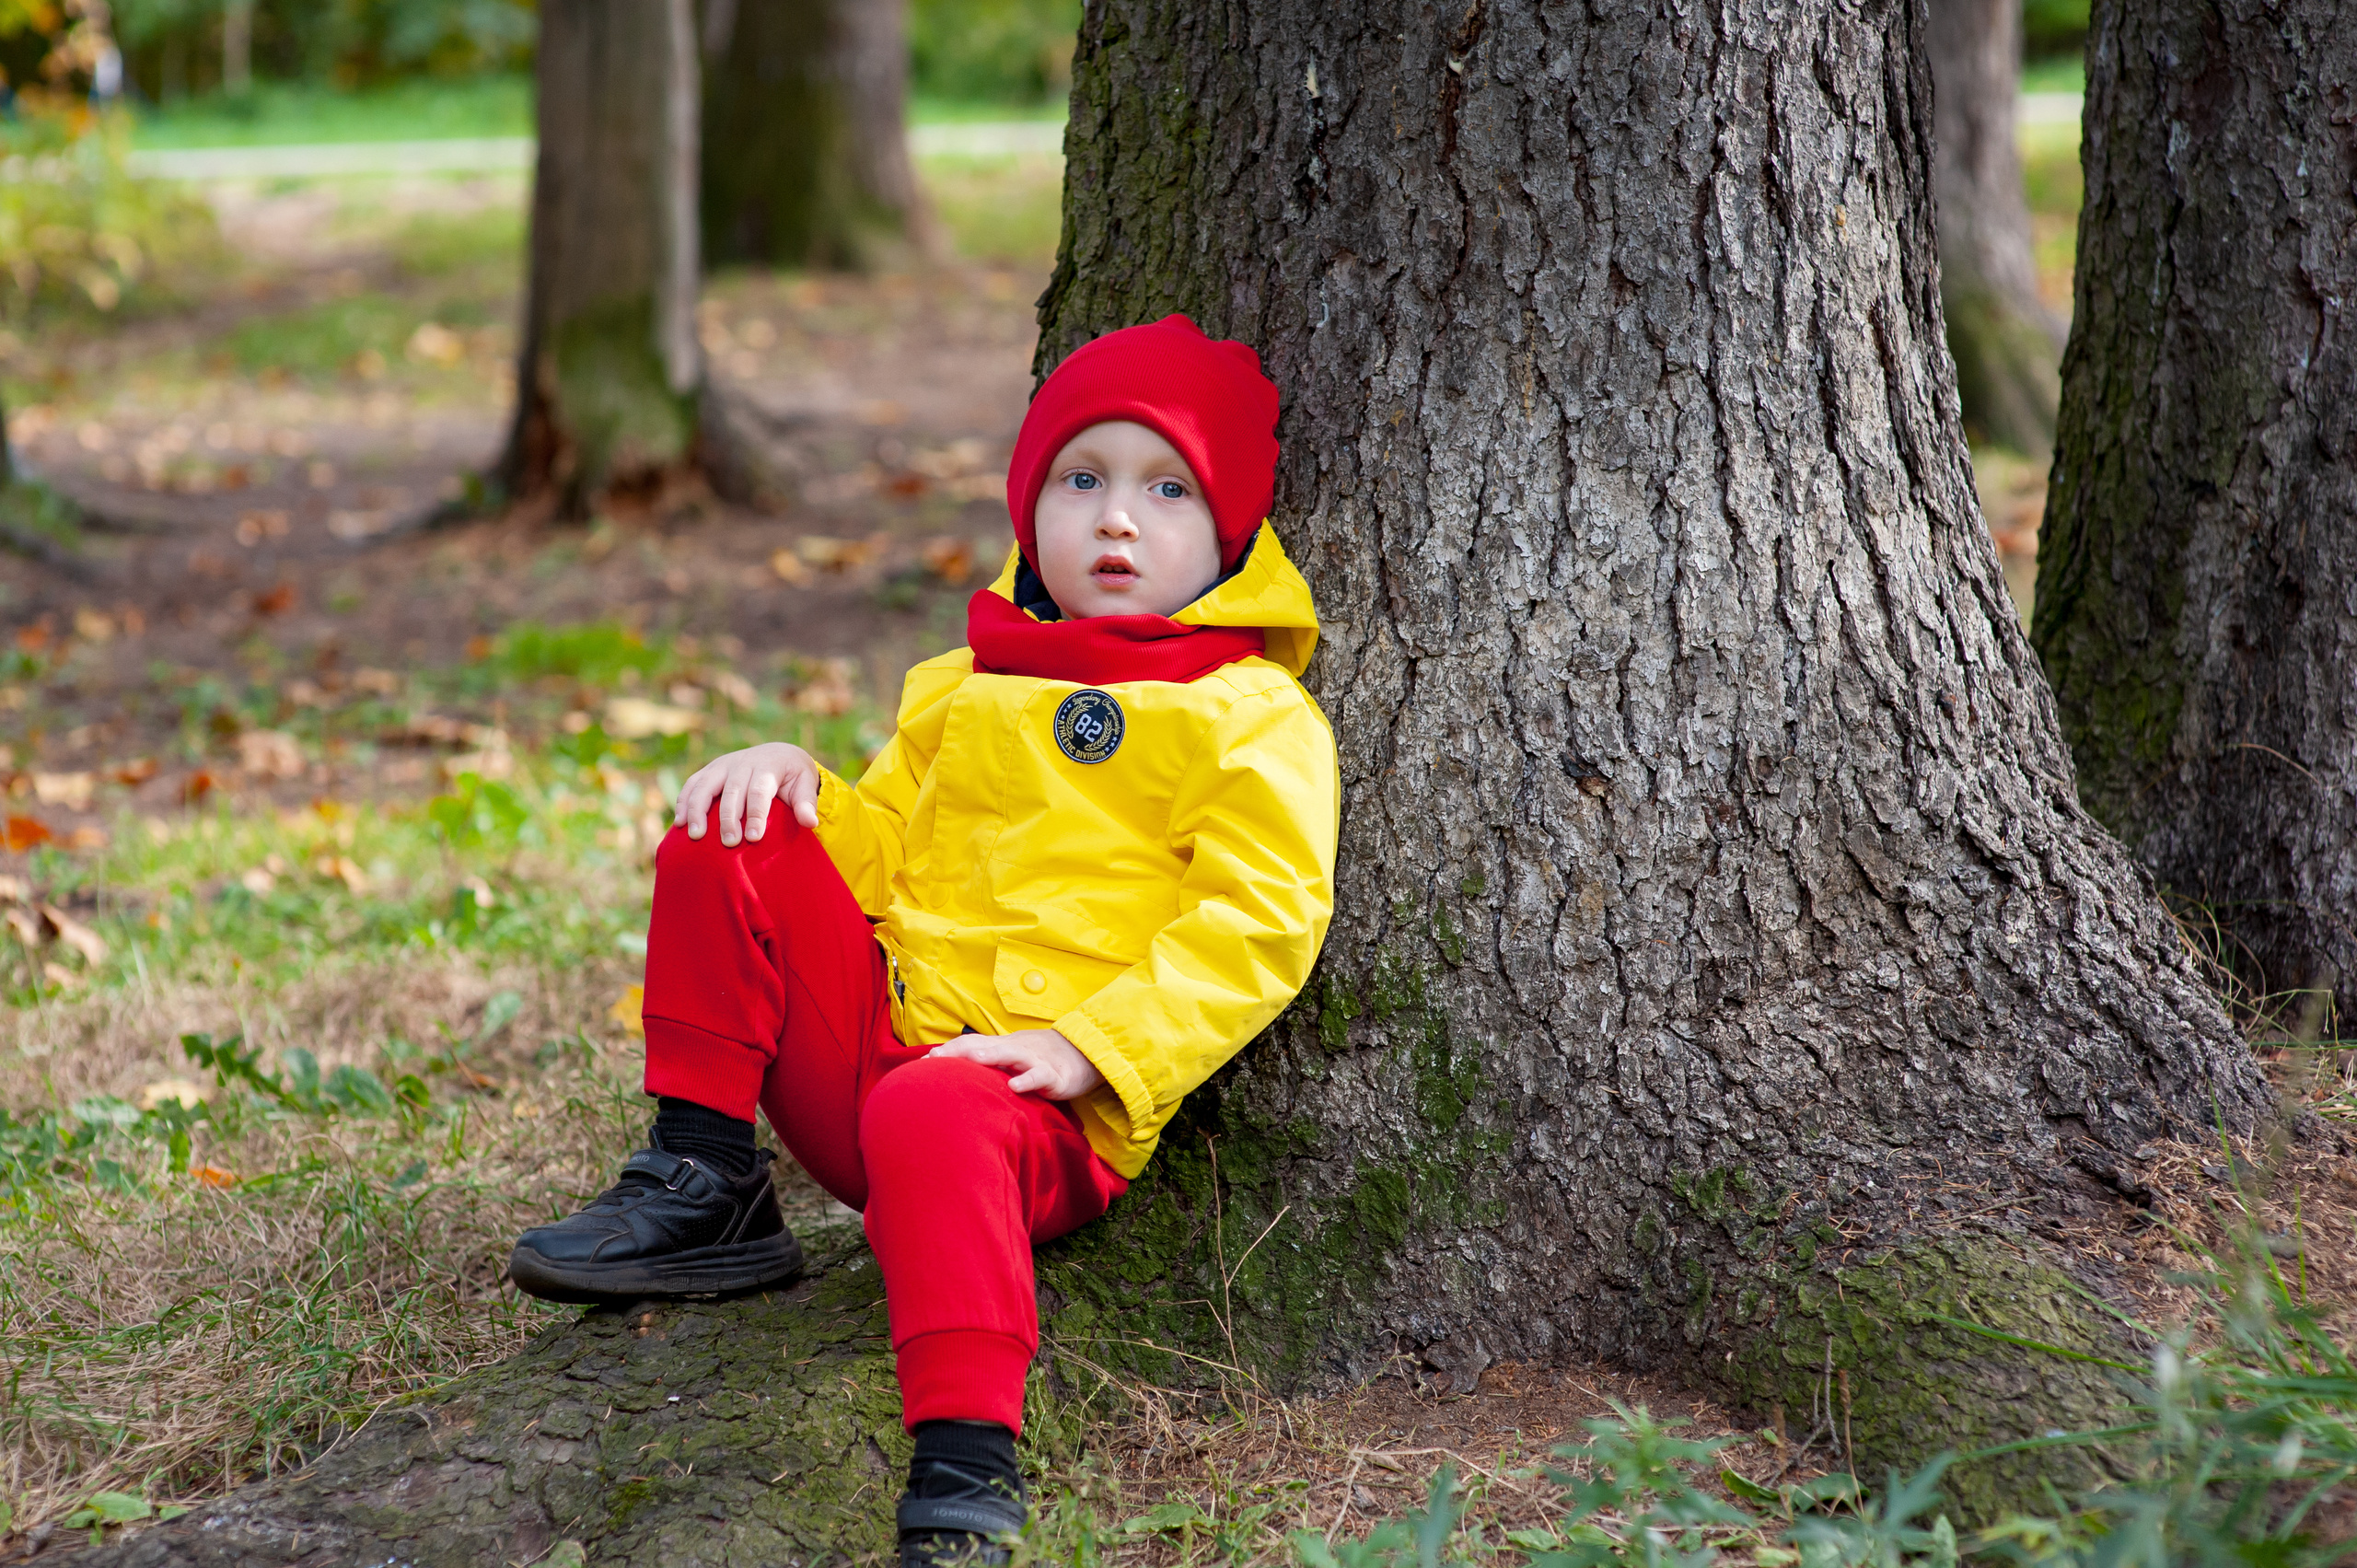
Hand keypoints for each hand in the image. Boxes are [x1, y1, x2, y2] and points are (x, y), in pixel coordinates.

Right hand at [674, 742, 820, 845]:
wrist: (778, 754)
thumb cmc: (793, 777)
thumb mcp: (805, 785)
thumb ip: (806, 803)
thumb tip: (810, 822)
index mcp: (768, 765)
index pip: (759, 790)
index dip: (756, 814)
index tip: (754, 838)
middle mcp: (743, 762)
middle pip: (732, 790)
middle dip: (729, 818)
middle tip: (729, 843)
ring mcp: (723, 765)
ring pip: (705, 785)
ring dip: (698, 809)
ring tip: (695, 835)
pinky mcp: (710, 771)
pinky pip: (693, 784)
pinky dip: (684, 802)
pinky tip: (680, 823)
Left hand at [927, 1029, 1106, 1099]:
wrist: (1083, 1053)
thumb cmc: (1041, 1060)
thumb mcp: (1012, 1060)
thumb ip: (988, 1066)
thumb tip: (956, 1075)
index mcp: (1002, 1047)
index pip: (970, 1044)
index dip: (948, 1050)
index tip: (923, 1060)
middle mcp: (1014, 1049)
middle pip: (982, 1045)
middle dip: (957, 1051)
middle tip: (934, 1060)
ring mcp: (1034, 1060)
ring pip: (1010, 1055)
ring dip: (990, 1056)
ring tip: (972, 1061)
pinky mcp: (1054, 1075)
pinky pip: (1039, 1076)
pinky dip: (1027, 1079)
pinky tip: (1015, 1086)